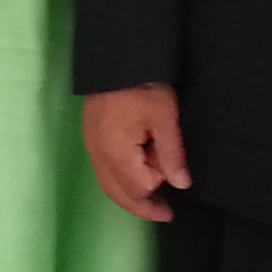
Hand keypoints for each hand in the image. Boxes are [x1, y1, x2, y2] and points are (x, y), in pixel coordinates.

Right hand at [83, 83, 189, 222]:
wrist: (117, 57)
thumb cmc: (143, 87)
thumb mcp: (165, 118)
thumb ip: (172, 154)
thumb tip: (181, 185)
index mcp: (115, 153)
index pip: (138, 187)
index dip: (159, 184)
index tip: (176, 173)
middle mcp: (98, 156)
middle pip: (118, 194)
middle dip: (142, 205)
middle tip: (166, 213)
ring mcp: (91, 147)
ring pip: (108, 185)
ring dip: (130, 194)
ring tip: (153, 198)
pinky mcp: (90, 137)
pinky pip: (103, 171)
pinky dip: (120, 180)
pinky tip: (134, 174)